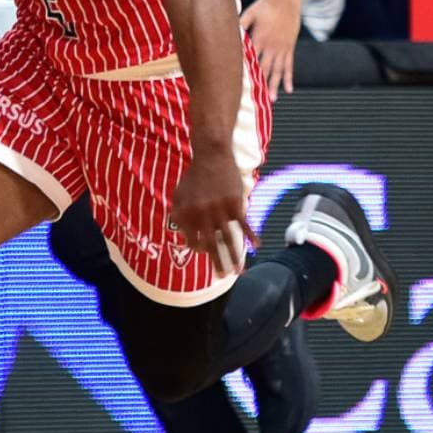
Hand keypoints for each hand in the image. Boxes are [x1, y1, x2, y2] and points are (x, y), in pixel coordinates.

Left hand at [168, 152, 254, 273]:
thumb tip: (176, 229)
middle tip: (223, 277)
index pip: (193, 241)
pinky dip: (250, 235)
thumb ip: (177, 213)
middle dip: (217, 263)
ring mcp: (220, 209)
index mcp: (187, 214)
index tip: (206, 252)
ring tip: (239, 271)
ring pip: (229, 238)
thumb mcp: (178, 194)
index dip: (199, 249)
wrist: (211, 155)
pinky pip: (244, 223)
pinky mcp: (235, 202)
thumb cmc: (194, 176)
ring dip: (235, 256)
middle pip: (211, 245)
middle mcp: (203, 215)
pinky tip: (257, 246)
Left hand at [240, 0, 301, 99]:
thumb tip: (228, 33)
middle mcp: (272, 46)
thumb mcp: (250, 13)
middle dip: (260, 85)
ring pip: (278, 71)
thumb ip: (240, 25)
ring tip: (272, 100)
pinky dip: (289, 78)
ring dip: (274, 86)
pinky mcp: (290, 47)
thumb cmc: (266, 4)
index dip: (245, 72)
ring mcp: (282, 48)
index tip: (238, 86)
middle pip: (265, 69)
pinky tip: (288, 89)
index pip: (250, 59)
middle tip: (256, 101)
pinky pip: (290, 66)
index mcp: (259, 38)